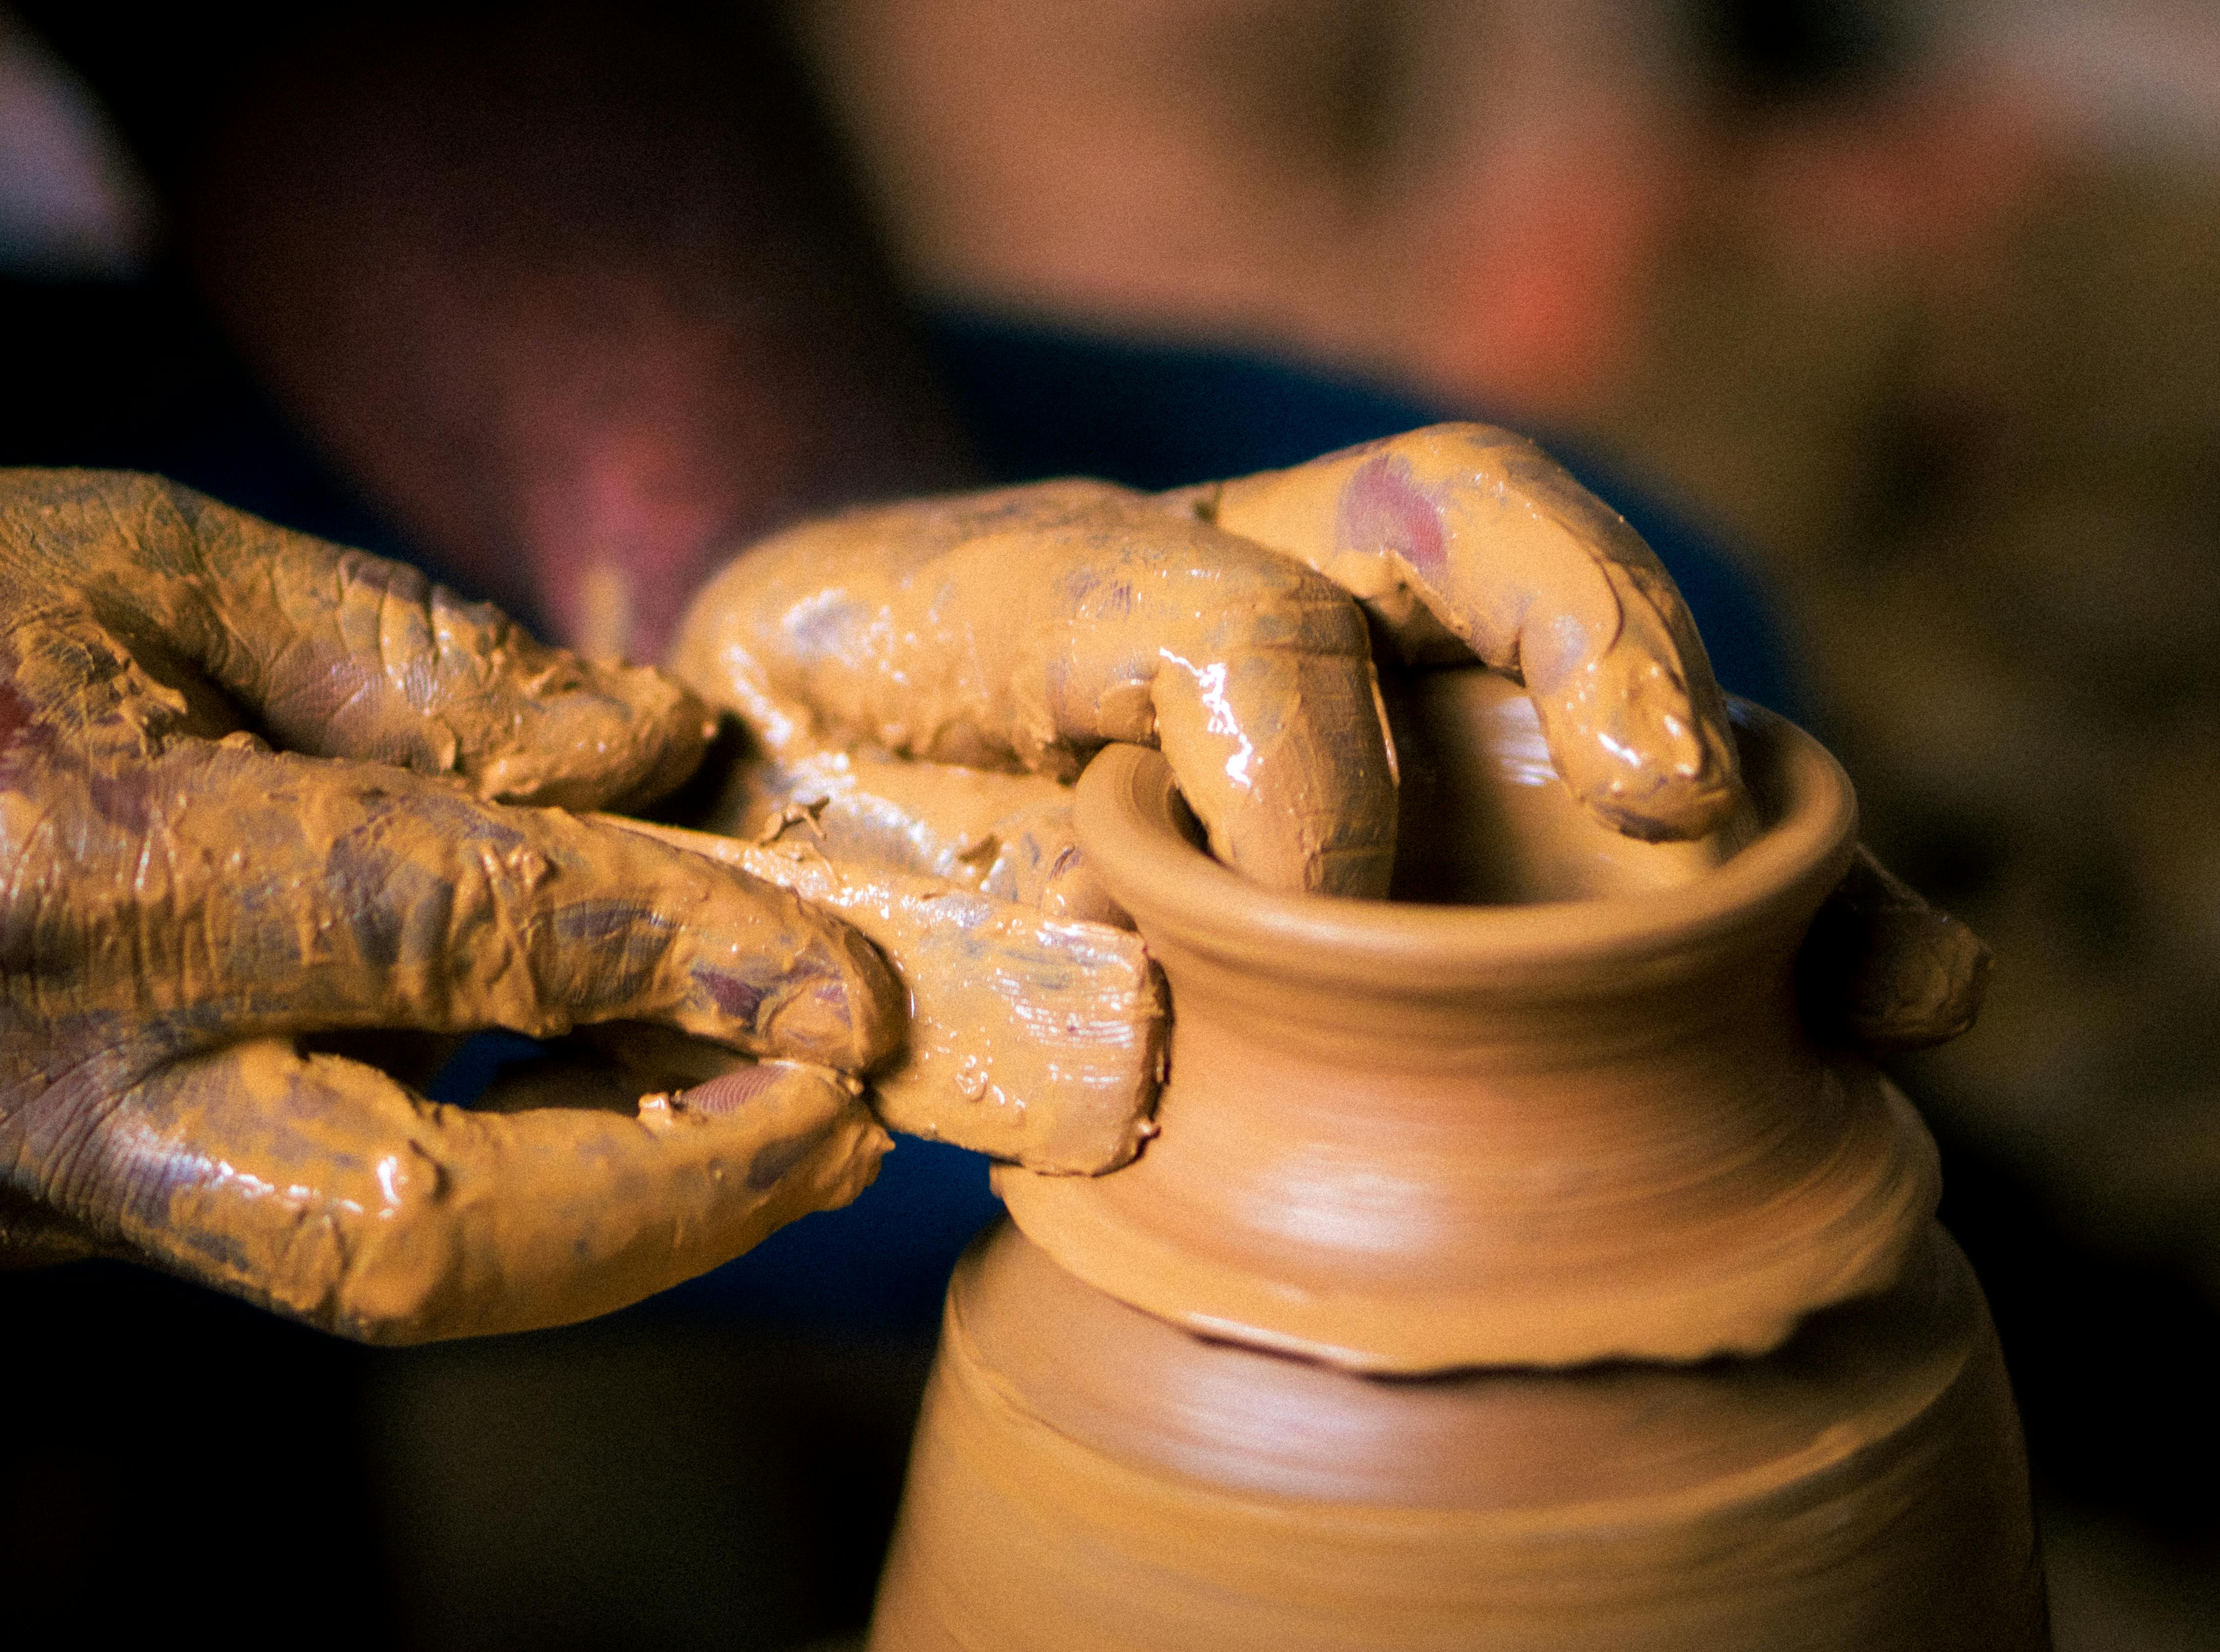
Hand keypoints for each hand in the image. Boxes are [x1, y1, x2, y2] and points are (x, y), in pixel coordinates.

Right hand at [0, 463, 899, 1341]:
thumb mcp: (138, 555)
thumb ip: (416, 671)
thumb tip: (651, 758)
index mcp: (56, 872)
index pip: (447, 942)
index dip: (674, 958)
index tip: (842, 982)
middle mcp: (38, 1082)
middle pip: (418, 1236)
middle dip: (673, 1198)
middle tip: (848, 1123)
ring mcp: (27, 1189)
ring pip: (375, 1277)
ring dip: (613, 1217)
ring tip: (783, 1127)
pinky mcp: (36, 1222)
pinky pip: (309, 1222)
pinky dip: (490, 1181)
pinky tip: (606, 1100)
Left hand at [675, 424, 1984, 1049]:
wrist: (776, 795)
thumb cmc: (773, 795)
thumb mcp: (765, 814)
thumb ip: (898, 929)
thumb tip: (1128, 1087)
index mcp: (1073, 585)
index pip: (1213, 598)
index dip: (1287, 737)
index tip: (1300, 898)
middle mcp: (1249, 609)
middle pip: (1468, 537)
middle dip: (1607, 648)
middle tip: (1683, 801)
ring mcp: (1354, 718)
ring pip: (1578, 706)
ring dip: (1755, 840)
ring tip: (1885, 976)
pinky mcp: (1421, 860)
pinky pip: (1599, 863)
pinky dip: (1746, 941)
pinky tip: (1864, 1027)